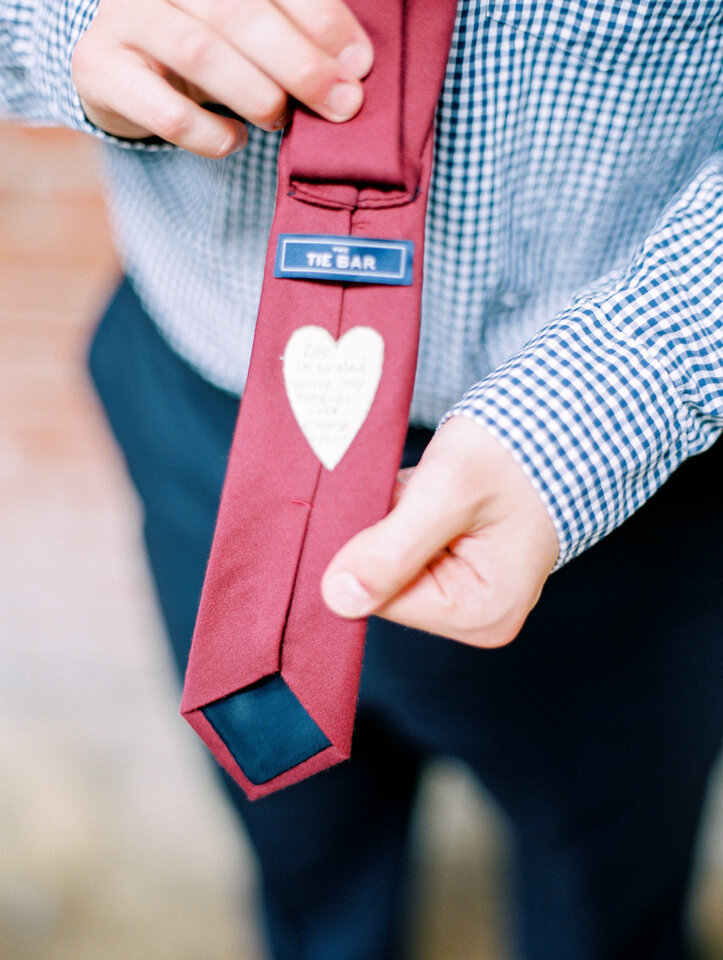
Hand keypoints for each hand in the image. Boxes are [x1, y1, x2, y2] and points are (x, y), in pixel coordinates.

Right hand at [71, 0, 373, 156]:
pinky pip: (167, 111)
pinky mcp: (100, 70)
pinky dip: (212, 135)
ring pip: (200, 54)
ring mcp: (124, 18)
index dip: (322, 19)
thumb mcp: (249, 27)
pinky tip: (236, 140)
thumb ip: (296, 33)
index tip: (359, 65)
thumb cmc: (204, 44)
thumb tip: (354, 67)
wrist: (119, 67)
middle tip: (341, 104)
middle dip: (301, 64)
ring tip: (281, 118)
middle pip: (238, 11)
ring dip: (257, 95)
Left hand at [321, 416, 559, 647]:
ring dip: (393, 518)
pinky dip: (403, 513)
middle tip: (418, 490)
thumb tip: (338, 598)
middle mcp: (476, 616)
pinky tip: (427, 490)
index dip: (368, 549)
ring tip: (428, 487)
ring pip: (388, 562)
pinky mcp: (456, 568)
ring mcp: (466, 593)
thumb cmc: (517, 453)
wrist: (555, 425)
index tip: (392, 503)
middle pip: (384, 584)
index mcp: (481, 613)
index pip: (381, 599)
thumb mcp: (449, 491)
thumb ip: (392, 549)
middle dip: (386, 531)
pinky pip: (403, 546)